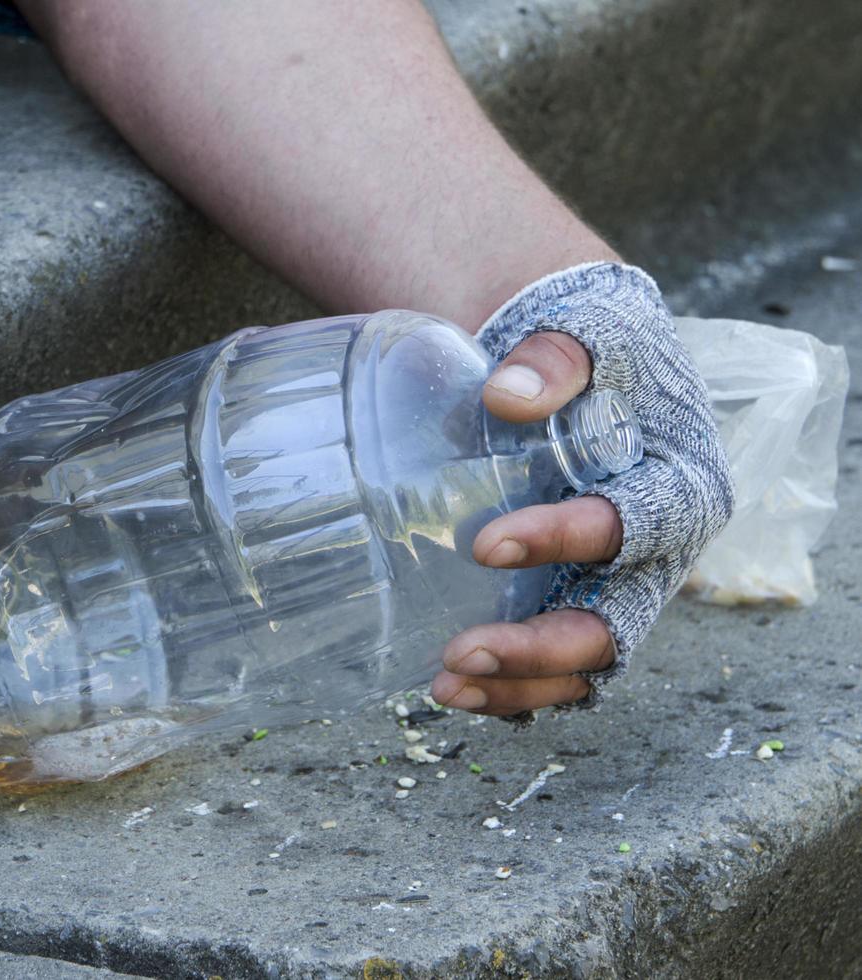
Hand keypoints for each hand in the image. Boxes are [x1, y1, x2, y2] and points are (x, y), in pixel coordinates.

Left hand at [431, 263, 733, 717]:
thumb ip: (554, 354)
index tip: (486, 545)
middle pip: (617, 621)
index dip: (570, 539)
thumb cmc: (584, 340)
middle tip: (462, 653)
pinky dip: (511, 689)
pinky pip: (554, 664)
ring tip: (444, 689)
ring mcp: (614, 583)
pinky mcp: (572, 597)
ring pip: (584, 659)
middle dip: (542, 647)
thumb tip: (506, 394)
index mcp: (679, 479)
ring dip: (520, 686)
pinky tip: (452, 692)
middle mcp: (658, 550)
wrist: (573, 357)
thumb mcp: (581, 327)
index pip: (640, 523)